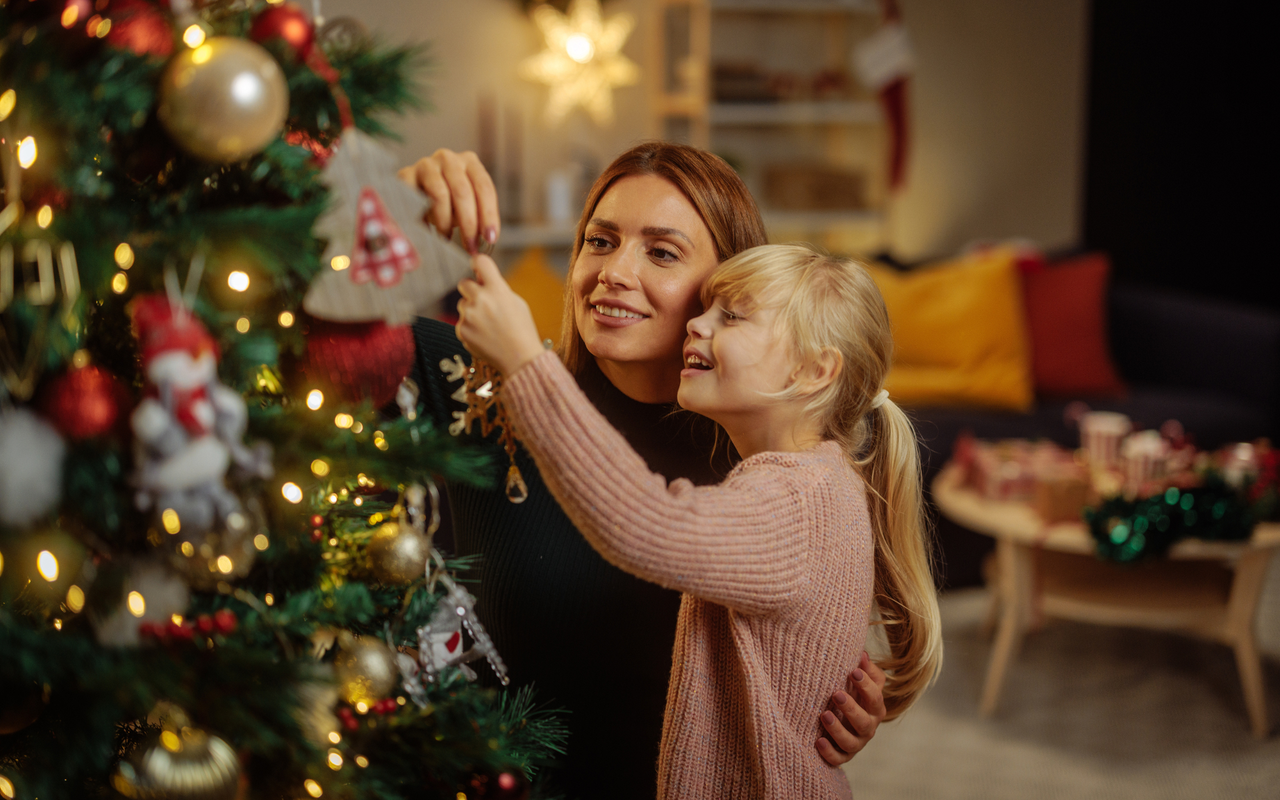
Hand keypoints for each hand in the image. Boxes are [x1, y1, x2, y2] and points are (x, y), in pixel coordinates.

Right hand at [398, 149, 499, 253]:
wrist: (414, 196)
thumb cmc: (447, 203)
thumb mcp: (466, 206)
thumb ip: (478, 216)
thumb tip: (487, 239)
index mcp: (470, 162)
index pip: (484, 188)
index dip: (489, 215)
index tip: (490, 238)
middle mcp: (449, 159)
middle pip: (463, 192)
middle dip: (468, 223)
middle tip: (470, 246)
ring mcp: (426, 165)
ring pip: (440, 195)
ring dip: (445, 222)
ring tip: (446, 238)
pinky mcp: (406, 174)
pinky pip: (417, 199)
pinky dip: (424, 219)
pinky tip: (428, 231)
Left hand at [455, 255, 544, 376]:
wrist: (520, 359)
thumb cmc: (522, 330)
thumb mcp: (517, 302)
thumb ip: (498, 288)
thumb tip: (481, 278)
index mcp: (497, 289)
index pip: (480, 262)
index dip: (477, 262)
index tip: (476, 266)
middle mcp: (480, 300)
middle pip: (463, 283)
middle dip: (471, 289)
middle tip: (482, 300)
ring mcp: (468, 316)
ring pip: (462, 304)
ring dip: (471, 310)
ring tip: (488, 324)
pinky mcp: (461, 331)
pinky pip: (461, 322)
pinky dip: (470, 327)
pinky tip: (484, 335)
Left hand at [816, 652, 886, 764]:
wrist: (842, 719)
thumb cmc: (851, 693)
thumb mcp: (858, 680)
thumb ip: (863, 668)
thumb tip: (862, 654)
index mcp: (875, 707)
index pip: (875, 697)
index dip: (866, 685)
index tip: (853, 671)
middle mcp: (868, 727)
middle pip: (864, 721)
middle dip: (851, 708)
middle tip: (836, 694)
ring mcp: (856, 743)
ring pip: (851, 742)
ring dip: (838, 730)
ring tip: (824, 715)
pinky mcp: (843, 755)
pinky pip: (839, 759)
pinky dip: (829, 752)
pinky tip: (818, 741)